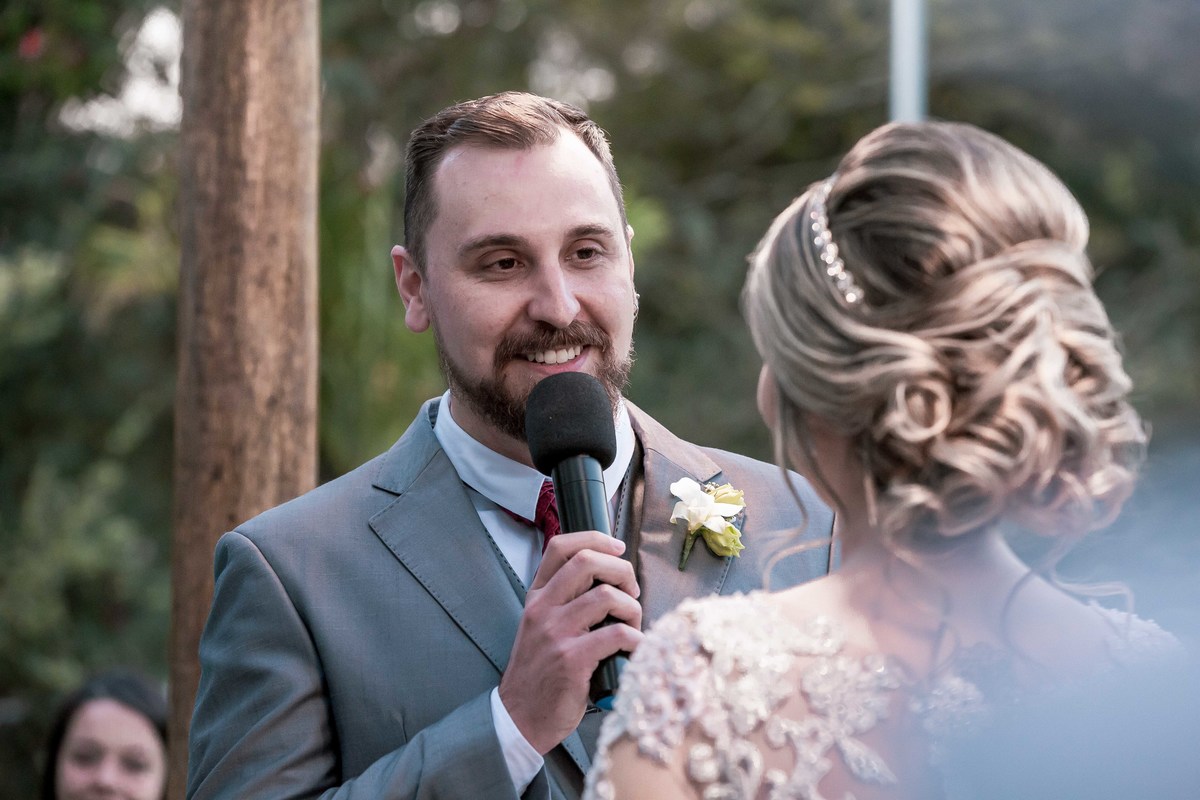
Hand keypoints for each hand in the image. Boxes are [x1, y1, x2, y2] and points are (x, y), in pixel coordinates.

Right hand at [499, 531, 642, 753]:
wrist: (520, 717)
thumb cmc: (540, 672)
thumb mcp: (541, 627)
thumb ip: (566, 601)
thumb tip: (610, 580)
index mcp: (536, 597)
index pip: (560, 547)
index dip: (594, 539)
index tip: (617, 547)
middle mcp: (543, 609)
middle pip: (587, 562)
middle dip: (621, 570)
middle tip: (631, 591)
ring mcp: (555, 633)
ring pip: (606, 596)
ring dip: (632, 607)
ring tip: (633, 625)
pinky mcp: (571, 660)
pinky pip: (617, 634)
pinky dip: (636, 638)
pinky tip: (635, 648)